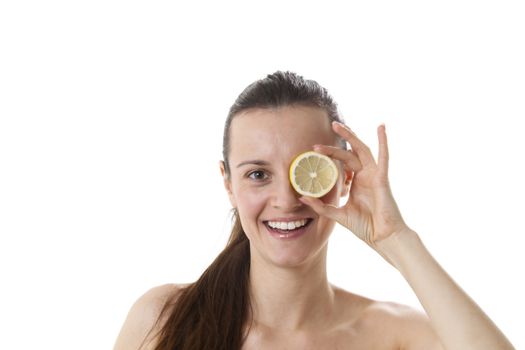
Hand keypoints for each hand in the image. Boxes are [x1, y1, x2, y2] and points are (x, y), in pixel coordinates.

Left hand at [299, 121, 410, 249]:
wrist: (382, 237)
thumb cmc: (365, 226)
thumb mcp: (337, 214)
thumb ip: (321, 206)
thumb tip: (302, 197)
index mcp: (356, 183)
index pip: (342, 164)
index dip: (329, 157)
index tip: (313, 153)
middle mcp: (365, 176)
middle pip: (349, 153)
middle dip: (337, 142)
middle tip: (322, 135)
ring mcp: (374, 175)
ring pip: (361, 150)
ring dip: (350, 137)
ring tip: (337, 126)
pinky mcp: (382, 178)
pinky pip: (383, 157)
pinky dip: (383, 141)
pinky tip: (381, 127)